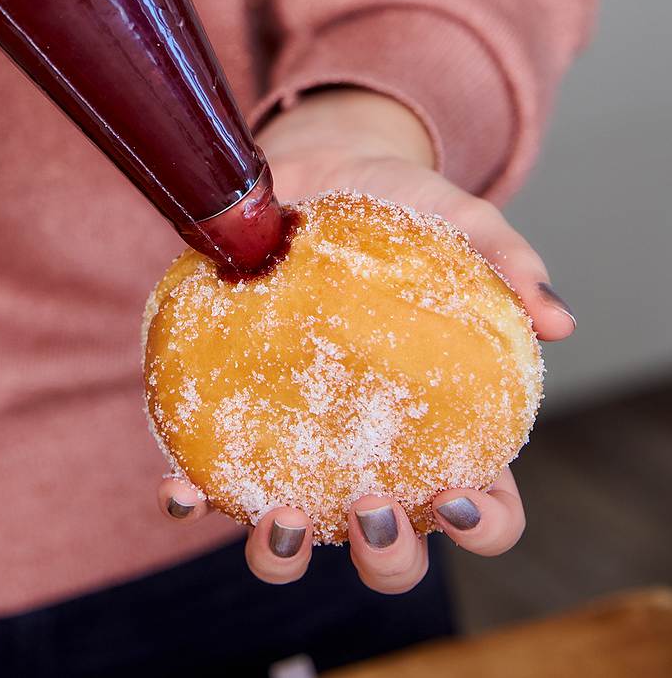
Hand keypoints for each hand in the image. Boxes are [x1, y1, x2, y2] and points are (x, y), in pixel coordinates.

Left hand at [158, 89, 574, 591]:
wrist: (315, 178)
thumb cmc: (400, 214)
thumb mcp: (462, 225)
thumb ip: (510, 265)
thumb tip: (559, 322)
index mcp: (439, 431)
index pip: (482, 508)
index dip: (481, 526)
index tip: (457, 497)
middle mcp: (367, 458)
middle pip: (392, 551)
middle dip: (386, 559)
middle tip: (370, 510)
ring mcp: (296, 452)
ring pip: (292, 542)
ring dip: (282, 553)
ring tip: (281, 517)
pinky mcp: (231, 427)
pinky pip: (207, 482)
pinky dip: (191, 499)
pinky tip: (180, 489)